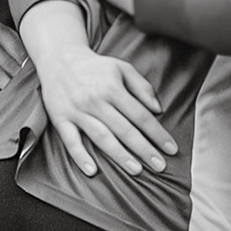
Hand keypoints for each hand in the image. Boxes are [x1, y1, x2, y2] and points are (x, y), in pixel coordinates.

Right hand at [35, 43, 176, 177]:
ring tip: (136, 170)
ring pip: (102, 137)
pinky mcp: (60, 119)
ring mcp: (77, 111)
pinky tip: (92, 171)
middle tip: (160, 166)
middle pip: (124, 130)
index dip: (157, 133)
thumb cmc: (95, 67)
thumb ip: (142, 87)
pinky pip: (70, 141)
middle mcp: (96, 101)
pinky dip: (80, 156)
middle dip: (144, 150)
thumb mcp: (122, 68)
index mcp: (113, 88)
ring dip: (120, 156)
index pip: (140, 116)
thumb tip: (158, 109)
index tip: (171, 149)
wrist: (58, 58)